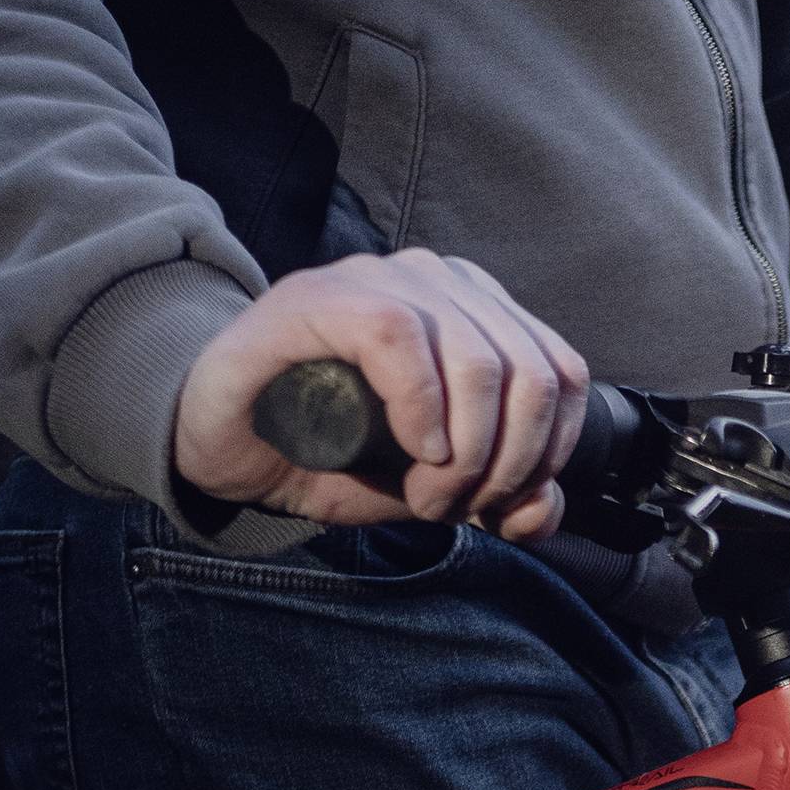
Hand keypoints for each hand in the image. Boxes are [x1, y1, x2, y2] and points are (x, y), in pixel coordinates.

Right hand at [173, 251, 589, 537]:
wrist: (228, 449)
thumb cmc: (330, 456)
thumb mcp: (433, 489)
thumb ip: (498, 497)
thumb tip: (543, 510)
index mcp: (478, 313)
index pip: (561, 374)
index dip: (549, 453)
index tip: (500, 504)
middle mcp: (438, 282)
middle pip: (529, 375)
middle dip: (505, 466)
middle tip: (452, 506)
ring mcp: (379, 279)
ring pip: (477, 361)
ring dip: (464, 454)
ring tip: (424, 494)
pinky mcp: (320, 297)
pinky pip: (401, 338)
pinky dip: (421, 411)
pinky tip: (411, 449)